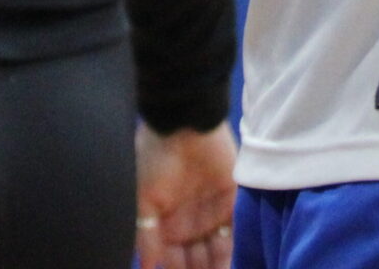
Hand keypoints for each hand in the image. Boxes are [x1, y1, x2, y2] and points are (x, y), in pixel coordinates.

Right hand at [135, 122, 236, 268]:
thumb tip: (146, 267)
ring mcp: (211, 216)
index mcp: (166, 224)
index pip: (173, 261)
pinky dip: (235, 253)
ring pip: (217, 253)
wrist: (185, 123)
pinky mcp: (232, 206)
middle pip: (197, 261)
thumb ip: (146, 235)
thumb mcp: (143, 196)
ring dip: (218, 267)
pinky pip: (235, 236)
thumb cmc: (157, 158)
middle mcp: (189, 224)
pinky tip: (235, 265)